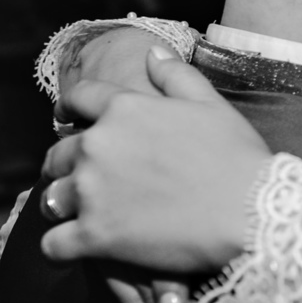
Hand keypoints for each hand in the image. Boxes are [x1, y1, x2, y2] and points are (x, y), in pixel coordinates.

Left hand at [40, 46, 271, 271]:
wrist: (250, 211)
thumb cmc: (237, 156)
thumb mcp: (212, 104)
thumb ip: (176, 75)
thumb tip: (150, 53)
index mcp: (125, 108)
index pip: (79, 98)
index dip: (69, 107)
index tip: (67, 117)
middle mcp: (98, 146)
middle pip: (58, 154)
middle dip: (64, 165)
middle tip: (79, 178)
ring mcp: (92, 192)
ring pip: (51, 199)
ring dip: (61, 206)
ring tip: (76, 215)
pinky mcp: (95, 236)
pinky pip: (54, 244)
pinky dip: (61, 248)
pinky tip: (75, 249)